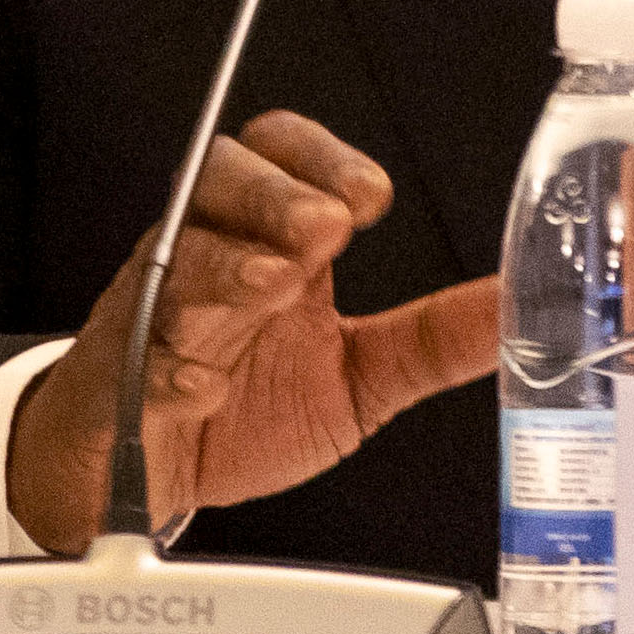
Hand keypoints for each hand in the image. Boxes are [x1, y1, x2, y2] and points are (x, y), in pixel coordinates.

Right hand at [6, 109, 497, 554]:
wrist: (146, 479)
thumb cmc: (242, 409)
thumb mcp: (360, 376)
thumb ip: (435, 338)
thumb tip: (517, 302)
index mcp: (271, 243)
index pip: (283, 154)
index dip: (323, 159)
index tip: (372, 197)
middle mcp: (209, 257)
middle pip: (223, 178)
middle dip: (276, 195)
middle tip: (324, 229)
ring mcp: (156, 311)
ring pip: (175, 256)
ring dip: (224, 265)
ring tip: (271, 284)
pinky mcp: (116, 377)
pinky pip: (130, 354)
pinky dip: (168, 365)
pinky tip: (202, 381)